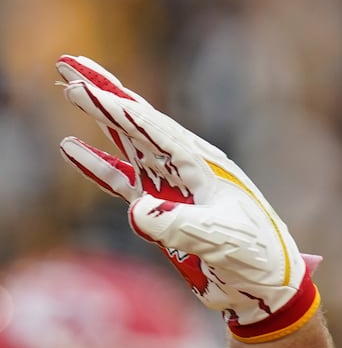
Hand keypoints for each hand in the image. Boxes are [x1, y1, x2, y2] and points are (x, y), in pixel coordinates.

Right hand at [55, 55, 319, 342]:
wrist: (268, 286)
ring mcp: (176, 187)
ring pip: (130, 143)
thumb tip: (137, 210)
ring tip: (69, 87)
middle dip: (105, 94)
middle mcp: (190, 169)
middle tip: (66, 62)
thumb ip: (182, 225)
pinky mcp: (167, 209)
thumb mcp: (223, 242)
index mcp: (206, 167)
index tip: (87, 86)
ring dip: (100, 119)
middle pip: (140, 123)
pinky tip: (72, 147)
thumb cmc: (256, 259)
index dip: (121, 108)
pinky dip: (99, 164)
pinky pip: (125, 180)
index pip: (156, 130)